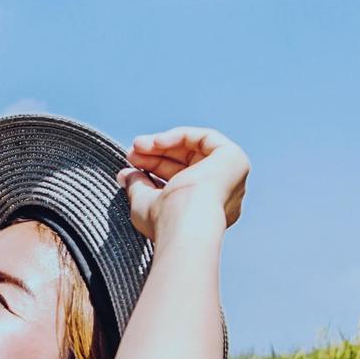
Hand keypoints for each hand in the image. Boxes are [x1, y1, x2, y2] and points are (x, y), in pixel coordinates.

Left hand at [123, 127, 248, 241]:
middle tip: (132, 153)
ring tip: (139, 145)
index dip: (152, 169)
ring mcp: (229, 176)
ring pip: (195, 149)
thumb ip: (138, 187)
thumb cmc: (166, 222)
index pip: (177, 180)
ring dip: (164, 144)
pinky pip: (206, 139)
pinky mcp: (233, 159)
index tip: (130, 165)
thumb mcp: (144, 203)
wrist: (187, 222)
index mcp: (202, 209)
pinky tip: (157, 141)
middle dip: (156, 155)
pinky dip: (180, 136)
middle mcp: (220, 193)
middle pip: (186, 163)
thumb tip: (126, 174)